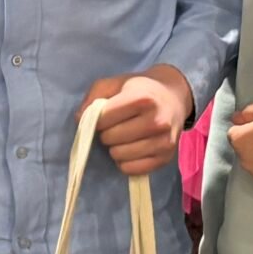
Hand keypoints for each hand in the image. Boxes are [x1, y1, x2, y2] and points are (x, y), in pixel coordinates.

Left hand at [79, 67, 194, 176]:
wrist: (173, 98)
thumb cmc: (139, 90)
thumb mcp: (115, 83)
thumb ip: (93, 96)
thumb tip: (79, 119)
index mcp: (143, 99)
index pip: (104, 119)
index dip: (98, 119)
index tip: (105, 116)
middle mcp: (157, 121)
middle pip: (110, 138)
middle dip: (107, 133)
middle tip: (115, 127)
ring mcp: (164, 142)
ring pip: (119, 155)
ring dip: (115, 148)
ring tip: (123, 138)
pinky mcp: (166, 158)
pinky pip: (131, 169)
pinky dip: (125, 162)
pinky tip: (130, 150)